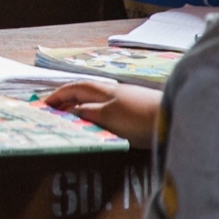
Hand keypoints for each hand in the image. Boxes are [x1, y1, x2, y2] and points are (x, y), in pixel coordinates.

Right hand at [44, 80, 161, 145]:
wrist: (174, 119)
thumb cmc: (138, 117)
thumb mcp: (107, 116)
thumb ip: (87, 113)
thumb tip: (70, 111)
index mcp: (104, 90)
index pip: (74, 88)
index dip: (58, 95)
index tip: (43, 105)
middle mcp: (114, 93)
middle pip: (86, 94)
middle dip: (68, 101)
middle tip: (55, 114)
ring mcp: (127, 102)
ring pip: (97, 105)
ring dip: (83, 111)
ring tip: (73, 124)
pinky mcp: (137, 114)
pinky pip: (109, 114)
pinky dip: (97, 119)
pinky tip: (99, 129)